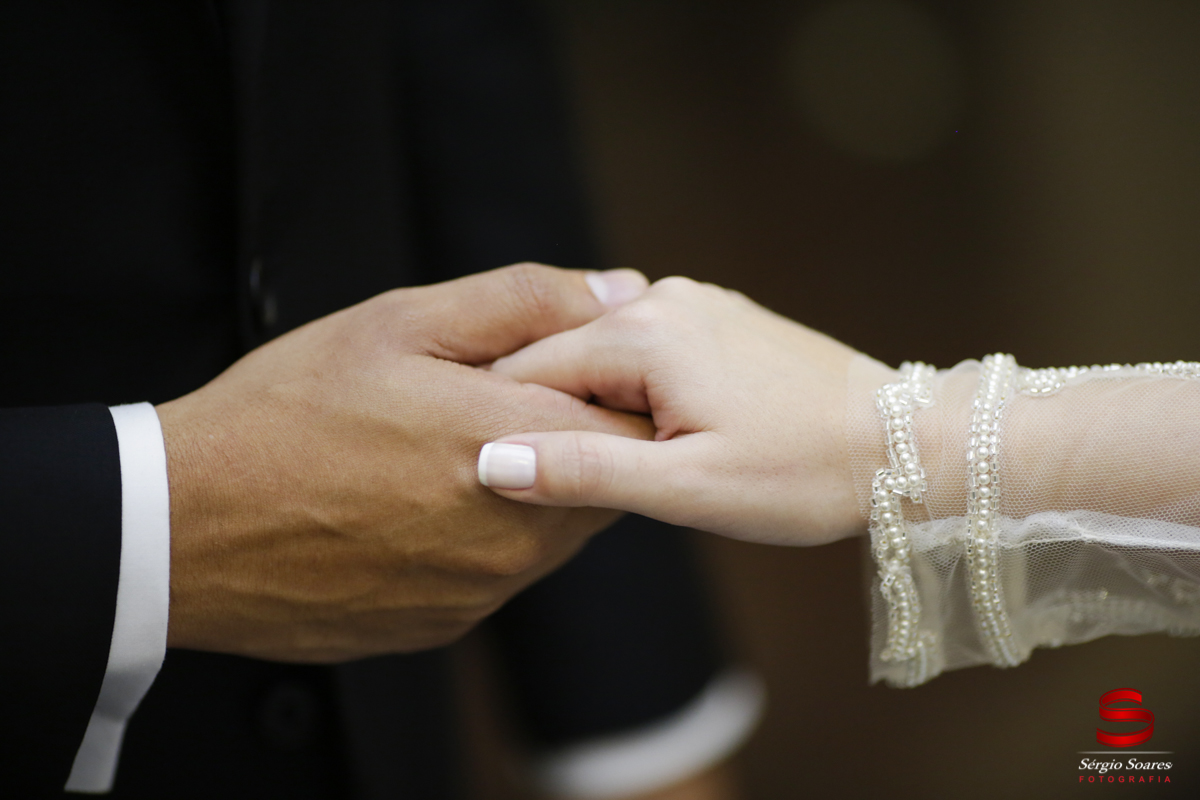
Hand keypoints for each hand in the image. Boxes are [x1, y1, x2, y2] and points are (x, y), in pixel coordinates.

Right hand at [157, 264, 651, 661]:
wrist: (188, 525)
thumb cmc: (287, 412)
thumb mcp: (400, 323)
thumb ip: (524, 302)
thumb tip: (616, 289)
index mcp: (519, 447)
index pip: (634, 421)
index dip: (607, 387)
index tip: (562, 370)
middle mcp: (517, 534)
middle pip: (600, 481)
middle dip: (567, 436)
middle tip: (489, 403)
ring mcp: (484, 589)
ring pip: (554, 530)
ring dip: (528, 488)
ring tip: (442, 452)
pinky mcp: (448, 622)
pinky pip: (500, 572)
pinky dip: (483, 536)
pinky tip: (416, 506)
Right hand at [480, 277, 865, 545]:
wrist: (903, 443)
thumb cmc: (802, 472)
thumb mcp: (685, 487)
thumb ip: (583, 470)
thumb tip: (492, 460)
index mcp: (641, 333)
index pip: (525, 371)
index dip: (509, 427)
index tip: (504, 475)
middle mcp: (660, 297)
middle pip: (560, 356)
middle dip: (554, 415)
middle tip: (575, 482)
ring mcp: (694, 301)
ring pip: (602, 353)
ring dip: (598, 405)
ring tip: (628, 462)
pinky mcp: (718, 317)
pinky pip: (644, 348)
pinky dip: (635, 390)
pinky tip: (664, 433)